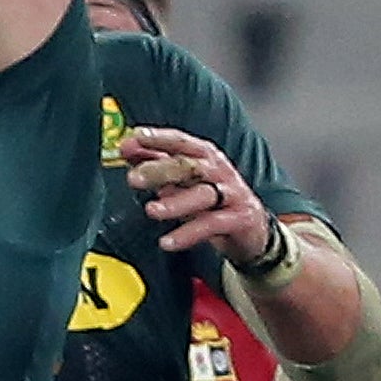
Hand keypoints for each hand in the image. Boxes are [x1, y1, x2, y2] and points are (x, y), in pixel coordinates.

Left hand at [120, 126, 279, 268]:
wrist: (253, 228)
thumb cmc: (215, 199)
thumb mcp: (186, 179)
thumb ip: (157, 162)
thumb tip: (127, 147)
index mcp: (206, 156)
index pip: (181, 142)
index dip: (158, 138)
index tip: (134, 138)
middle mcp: (219, 170)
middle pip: (189, 165)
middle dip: (160, 169)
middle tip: (134, 178)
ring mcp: (231, 194)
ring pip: (201, 194)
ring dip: (174, 202)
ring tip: (151, 211)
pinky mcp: (239, 218)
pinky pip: (211, 225)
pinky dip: (187, 233)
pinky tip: (167, 241)